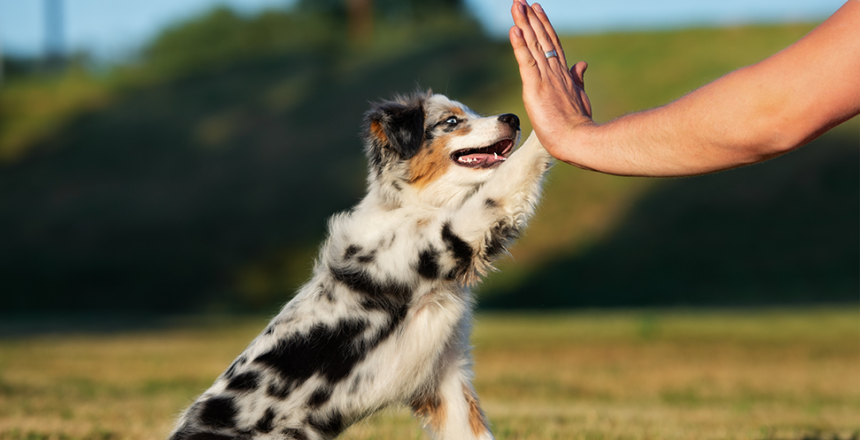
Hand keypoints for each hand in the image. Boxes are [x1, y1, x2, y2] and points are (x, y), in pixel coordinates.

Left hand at [509, 0, 593, 160]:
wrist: (578, 139)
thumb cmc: (578, 123)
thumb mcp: (579, 96)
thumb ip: (578, 78)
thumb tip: (582, 63)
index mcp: (563, 73)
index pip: (551, 43)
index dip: (543, 25)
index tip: (536, 9)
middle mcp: (555, 71)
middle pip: (541, 38)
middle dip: (530, 18)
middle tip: (520, 1)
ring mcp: (545, 78)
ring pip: (533, 45)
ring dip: (523, 24)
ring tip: (516, 6)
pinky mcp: (535, 87)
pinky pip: (526, 62)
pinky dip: (519, 45)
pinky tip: (514, 30)